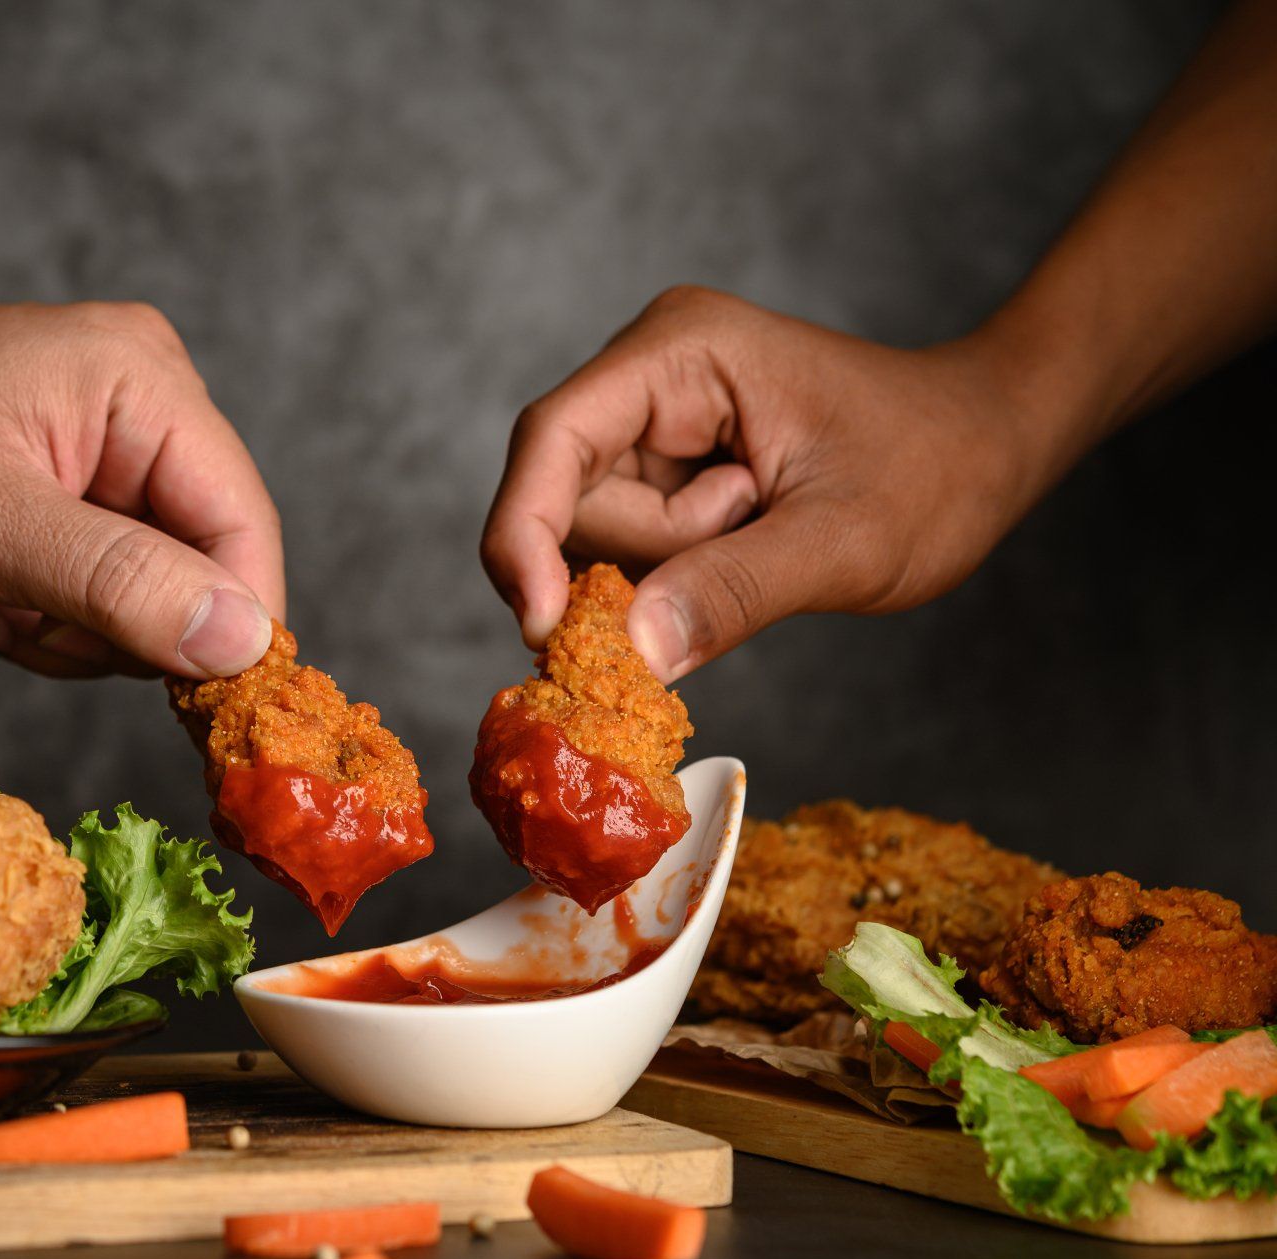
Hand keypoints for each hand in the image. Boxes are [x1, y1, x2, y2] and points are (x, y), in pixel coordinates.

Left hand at [0, 280, 282, 678]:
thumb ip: (123, 584)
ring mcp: (99, 453)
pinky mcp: (59, 494)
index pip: (244, 525)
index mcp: (143, 383)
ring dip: (63, 627)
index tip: (183, 699)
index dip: (227, 624)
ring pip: (145, 596)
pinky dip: (34, 616)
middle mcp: (139, 408)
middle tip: (18, 608)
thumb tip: (243, 642)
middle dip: (113, 621)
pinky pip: (92, 595)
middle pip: (200, 567)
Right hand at [481, 286, 1051, 680]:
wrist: (989, 443)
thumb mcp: (845, 542)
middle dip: (645, 556)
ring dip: (669, 568)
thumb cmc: (937, 468)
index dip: (525, 535)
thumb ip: (734, 591)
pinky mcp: (661, 464)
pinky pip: (625, 545)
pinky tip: (748, 545)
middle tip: (755, 535)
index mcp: (681, 350)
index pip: (552, 438)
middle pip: (567, 497)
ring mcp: (651, 419)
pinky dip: (674, 574)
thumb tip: (632, 653)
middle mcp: (647, 371)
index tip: (542, 628)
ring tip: (767, 530)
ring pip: (591, 533)